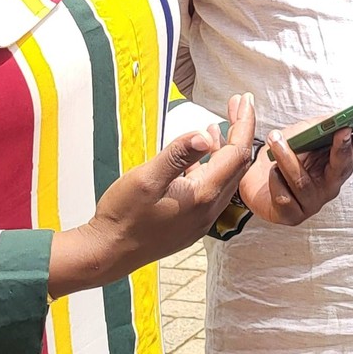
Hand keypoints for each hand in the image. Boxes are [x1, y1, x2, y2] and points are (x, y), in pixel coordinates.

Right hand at [49, 93, 256, 296]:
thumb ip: (178, 155)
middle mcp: (209, 210)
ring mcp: (201, 220)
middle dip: (240, 132)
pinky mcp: (191, 224)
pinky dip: (212, 168)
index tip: (245, 99)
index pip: (236, 154)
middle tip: (237, 105)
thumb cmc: (123, 214)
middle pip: (237, 165)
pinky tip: (199, 157)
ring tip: (218, 125)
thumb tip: (206, 134)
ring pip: (226, 179)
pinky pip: (213, 190)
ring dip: (226, 150)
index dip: (243, 124)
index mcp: (203, 196)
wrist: (107, 254)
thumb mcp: (146, 178)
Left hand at [238, 117, 352, 226]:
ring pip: (303, 181)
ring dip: (287, 158)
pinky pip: (285, 198)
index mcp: (336, 163)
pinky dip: (274, 180)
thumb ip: (323, 124)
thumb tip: (343, 113)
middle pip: (342, 167)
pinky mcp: (292, 216)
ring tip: (275, 139)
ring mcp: (312, 202)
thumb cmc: (282, 154)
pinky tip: (271, 172)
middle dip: (342, 149)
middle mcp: (329, 184)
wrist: (253, 177)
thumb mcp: (304, 133)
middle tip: (340, 130)